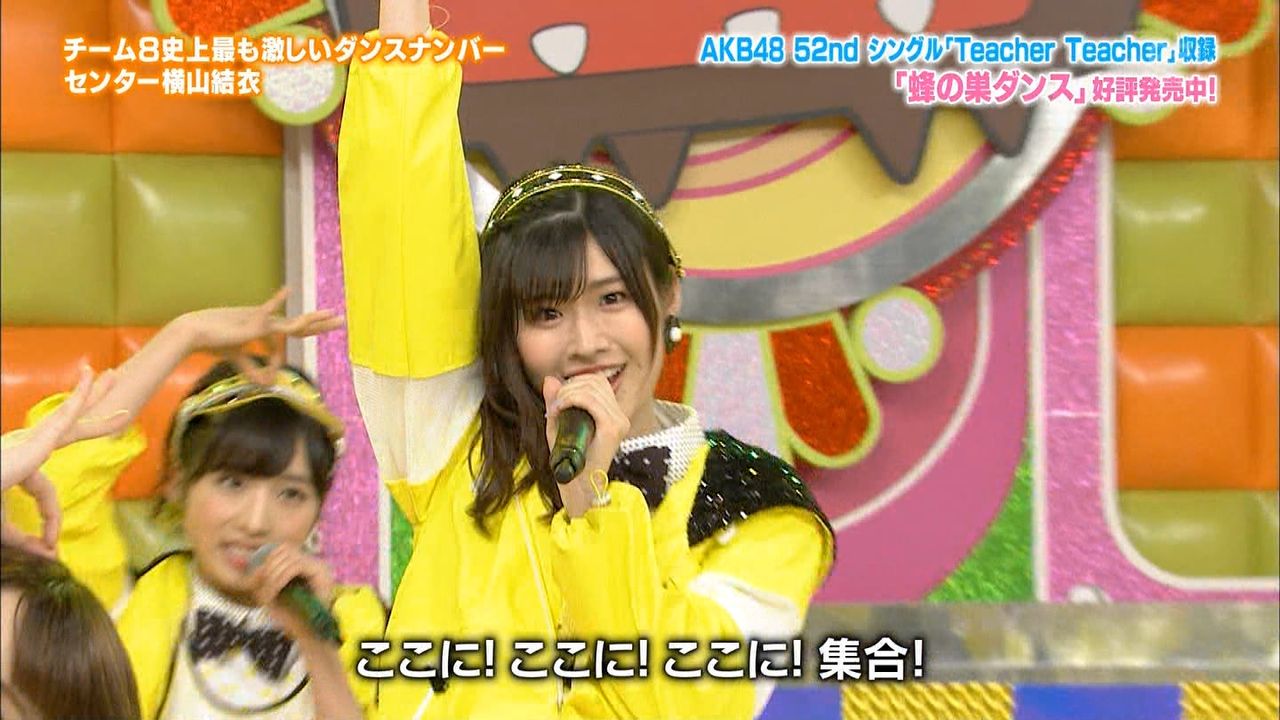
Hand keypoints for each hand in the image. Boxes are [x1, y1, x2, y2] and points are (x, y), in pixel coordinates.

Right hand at [1, 365, 123, 557]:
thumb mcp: (2, 529)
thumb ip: (24, 539)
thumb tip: (47, 554)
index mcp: (16, 466)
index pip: (45, 494)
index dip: (50, 523)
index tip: (48, 548)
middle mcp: (23, 447)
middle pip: (64, 427)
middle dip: (87, 410)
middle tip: (109, 394)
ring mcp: (28, 442)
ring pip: (69, 415)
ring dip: (91, 395)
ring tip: (112, 376)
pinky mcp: (35, 442)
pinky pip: (64, 417)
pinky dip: (80, 400)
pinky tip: (91, 380)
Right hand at [177, 287, 343, 384]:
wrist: (195, 332)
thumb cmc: (215, 341)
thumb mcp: (239, 358)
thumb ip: (253, 369)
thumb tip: (267, 384)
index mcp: (266, 327)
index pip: (291, 333)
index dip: (282, 356)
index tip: (270, 375)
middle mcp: (267, 321)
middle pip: (299, 323)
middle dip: (320, 323)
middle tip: (341, 319)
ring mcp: (261, 319)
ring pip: (292, 322)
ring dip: (311, 319)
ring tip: (331, 315)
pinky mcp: (251, 320)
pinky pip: (266, 312)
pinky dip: (276, 302)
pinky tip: (288, 290)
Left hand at [247, 543, 335, 642]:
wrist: (307, 638)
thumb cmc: (289, 619)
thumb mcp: (270, 593)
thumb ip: (261, 576)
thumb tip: (240, 558)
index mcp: (304, 565)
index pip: (282, 548)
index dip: (266, 560)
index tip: (256, 579)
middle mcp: (315, 562)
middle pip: (285, 549)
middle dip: (267, 568)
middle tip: (260, 589)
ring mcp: (321, 567)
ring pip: (288, 557)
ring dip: (271, 575)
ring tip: (266, 594)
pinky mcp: (322, 574)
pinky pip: (295, 567)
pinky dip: (279, 578)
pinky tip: (273, 593)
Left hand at [542, 374, 629, 517]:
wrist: (578, 487)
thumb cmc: (569, 460)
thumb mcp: (560, 424)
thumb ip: (556, 401)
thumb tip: (550, 379)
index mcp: (613, 414)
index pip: (598, 381)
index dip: (575, 382)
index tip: (558, 399)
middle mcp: (620, 415)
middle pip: (595, 381)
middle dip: (569, 386)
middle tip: (554, 404)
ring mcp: (619, 421)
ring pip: (591, 388)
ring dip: (568, 393)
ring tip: (555, 408)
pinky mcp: (612, 427)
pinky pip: (590, 400)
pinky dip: (571, 399)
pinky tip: (559, 409)